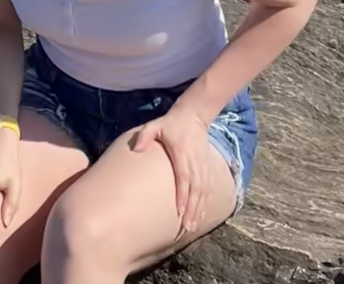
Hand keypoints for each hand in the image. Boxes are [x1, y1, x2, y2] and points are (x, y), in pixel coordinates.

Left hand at [129, 107, 210, 232]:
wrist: (193, 116)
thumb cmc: (170, 124)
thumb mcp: (155, 125)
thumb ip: (145, 136)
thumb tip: (136, 149)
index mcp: (182, 154)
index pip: (184, 178)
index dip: (183, 195)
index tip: (180, 211)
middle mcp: (195, 162)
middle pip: (195, 189)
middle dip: (192, 209)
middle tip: (187, 227)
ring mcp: (203, 165)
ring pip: (203, 191)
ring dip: (199, 209)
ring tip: (192, 225)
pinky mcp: (207, 167)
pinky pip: (208, 188)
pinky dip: (205, 202)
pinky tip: (200, 213)